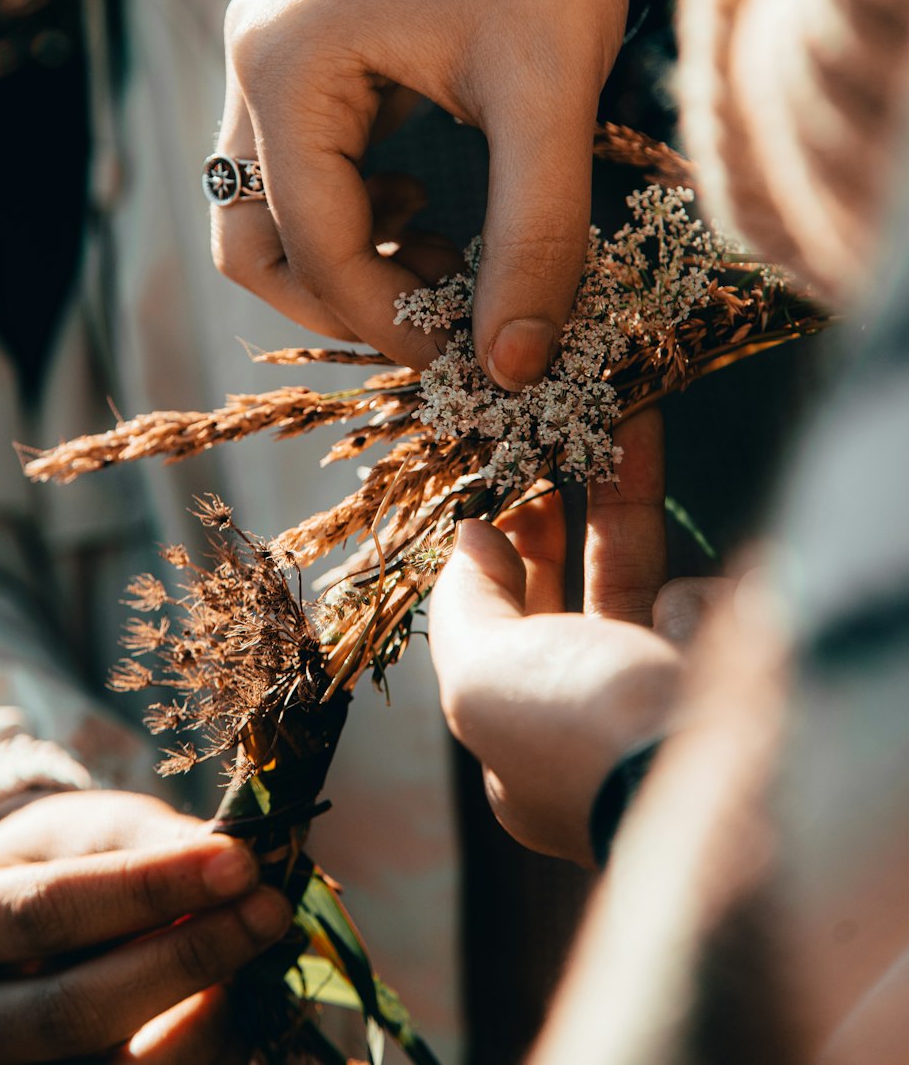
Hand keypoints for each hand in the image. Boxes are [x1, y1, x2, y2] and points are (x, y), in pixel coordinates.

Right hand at [0, 789, 290, 1062]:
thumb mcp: (70, 829)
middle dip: (186, 959)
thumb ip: (141, 836)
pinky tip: (238, 996)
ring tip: (258, 951)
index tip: (238, 860)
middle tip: (268, 909)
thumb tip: (229, 855)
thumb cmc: (36, 867)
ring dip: (203, 1016)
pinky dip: (200, 1046)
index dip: (146, 888)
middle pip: (72, 1011)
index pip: (44, 911)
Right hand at [215, 0, 667, 386]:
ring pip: (270, 209)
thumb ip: (533, 238)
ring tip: (447, 260)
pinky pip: (302, 168)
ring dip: (347, 260)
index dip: (389, 323)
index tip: (474, 361)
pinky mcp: (310, 51)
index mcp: (287, 68)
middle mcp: (256, 60)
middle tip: (440, 323)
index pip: (311, 248)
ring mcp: (274, 52)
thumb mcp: (546, 98)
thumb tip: (515, 366)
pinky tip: (430, 203)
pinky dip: (355, 212)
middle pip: (252, 240)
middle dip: (343, 301)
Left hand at [429, 409, 728, 864]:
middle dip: (565, 513)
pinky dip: (695, 606)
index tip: (498, 491)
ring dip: (628, 510)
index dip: (496, 561)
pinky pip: (701, 606)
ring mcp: (670, 695)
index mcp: (528, 744)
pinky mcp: (735, 665)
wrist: (738, 774)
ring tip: (627, 430)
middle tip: (556, 435)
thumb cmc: (587, 733)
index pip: (501, 634)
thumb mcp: (485, 678)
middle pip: (571, 593)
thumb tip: (470, 538)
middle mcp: (597, 723)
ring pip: (640, 579)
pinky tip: (695, 637)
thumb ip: (465, 606)